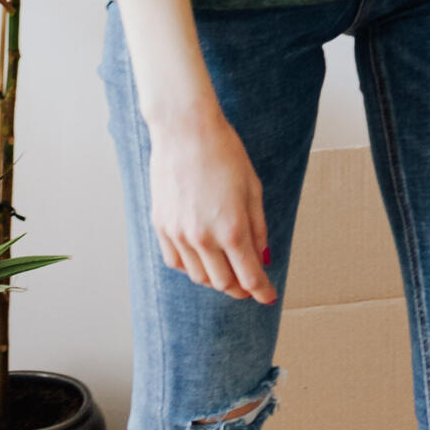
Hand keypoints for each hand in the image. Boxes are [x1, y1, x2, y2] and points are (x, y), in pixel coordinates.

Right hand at [145, 102, 275, 302]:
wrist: (185, 131)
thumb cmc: (225, 154)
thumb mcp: (253, 189)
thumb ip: (258, 228)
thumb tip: (262, 258)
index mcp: (231, 228)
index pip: (249, 276)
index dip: (261, 291)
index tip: (269, 297)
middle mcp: (203, 237)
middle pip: (223, 282)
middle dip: (240, 288)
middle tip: (250, 286)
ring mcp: (178, 234)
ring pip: (198, 276)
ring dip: (216, 279)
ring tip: (228, 270)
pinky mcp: (160, 226)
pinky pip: (176, 262)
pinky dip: (191, 267)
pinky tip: (202, 259)